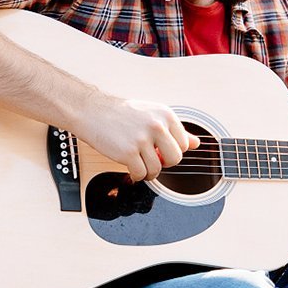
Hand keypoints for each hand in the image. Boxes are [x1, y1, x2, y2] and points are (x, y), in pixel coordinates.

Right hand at [74, 94, 199, 181]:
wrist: (92, 111)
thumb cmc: (120, 113)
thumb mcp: (151, 114)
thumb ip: (174, 129)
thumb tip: (196, 143)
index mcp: (165, 114)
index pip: (184, 144)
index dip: (172, 151)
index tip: (161, 150)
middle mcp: (156, 125)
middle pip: (175, 159)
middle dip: (164, 163)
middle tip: (152, 159)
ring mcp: (142, 139)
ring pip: (157, 169)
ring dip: (148, 172)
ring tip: (139, 164)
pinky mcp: (128, 152)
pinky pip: (141, 174)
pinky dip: (136, 176)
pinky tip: (130, 168)